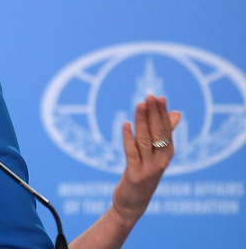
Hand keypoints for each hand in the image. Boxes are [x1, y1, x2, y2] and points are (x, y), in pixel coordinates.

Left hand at [111, 95, 180, 225]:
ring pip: (145, 140)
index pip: (166, 130)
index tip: (158, 97)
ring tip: (140, 104)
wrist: (133, 204)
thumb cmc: (144, 175)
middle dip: (154, 114)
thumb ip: (164, 135)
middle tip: (150, 96)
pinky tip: (125, 124)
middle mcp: (161, 161)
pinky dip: (128, 138)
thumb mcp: (156, 155)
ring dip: (142, 121)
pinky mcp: (134, 174)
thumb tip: (176, 114)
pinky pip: (131, 153)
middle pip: (158, 134)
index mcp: (167, 154)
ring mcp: (148, 168)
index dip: (162, 114)